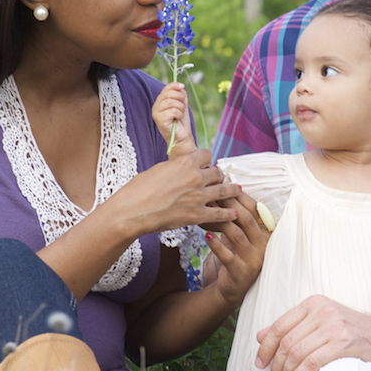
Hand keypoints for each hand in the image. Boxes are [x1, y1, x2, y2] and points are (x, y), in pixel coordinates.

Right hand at [116, 149, 238, 233]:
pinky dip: (229, 214)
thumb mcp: (159, 168)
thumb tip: (183, 168)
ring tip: (237, 190)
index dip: (207, 160)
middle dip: (217, 176)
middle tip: (219, 180)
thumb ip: (177, 167)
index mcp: (185, 162)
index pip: (206, 155)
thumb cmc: (139, 189)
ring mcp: (198, 196)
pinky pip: (220, 214)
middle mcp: (196, 176)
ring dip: (231, 191)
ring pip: (224, 190)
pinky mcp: (197, 214)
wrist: (133, 211)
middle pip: (216, 172)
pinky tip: (234, 213)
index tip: (207, 164)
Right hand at [151, 82, 195, 153]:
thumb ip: (180, 95)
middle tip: (183, 106)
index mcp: (160, 101)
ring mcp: (156, 113)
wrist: (182, 136)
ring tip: (180, 114)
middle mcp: (156, 106)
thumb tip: (181, 87)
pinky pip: (172, 111)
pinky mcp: (159, 119)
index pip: (166, 88)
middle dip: (180, 98)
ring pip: (171, 102)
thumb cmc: (181, 121)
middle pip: (169, 94)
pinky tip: (177, 119)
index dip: (175, 85)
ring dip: (180, 107)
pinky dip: (179, 114)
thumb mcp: (182, 104)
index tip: (182, 87)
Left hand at [205, 191, 269, 304]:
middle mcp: (263, 245)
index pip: (255, 210)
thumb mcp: (239, 234)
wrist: (233, 288)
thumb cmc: (235, 254)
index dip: (241, 197)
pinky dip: (216, 245)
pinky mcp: (240, 272)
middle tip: (214, 195)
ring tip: (207, 212)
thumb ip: (236, 217)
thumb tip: (222, 192)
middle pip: (247, 219)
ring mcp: (253, 259)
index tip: (225, 186)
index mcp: (265, 232)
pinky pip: (227, 256)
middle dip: (230, 205)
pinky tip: (206, 235)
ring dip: (221, 222)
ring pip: (237, 235)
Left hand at [255, 295, 370, 370]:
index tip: (260, 362)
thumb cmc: (354, 332)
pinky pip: (311, 362)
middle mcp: (321, 311)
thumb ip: (294, 326)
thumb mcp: (323, 322)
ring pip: (296, 352)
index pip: (280, 325)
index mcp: (314, 303)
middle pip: (286, 341)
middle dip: (276, 365)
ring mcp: (333, 326)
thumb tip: (261, 336)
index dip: (266, 346)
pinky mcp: (343, 343)